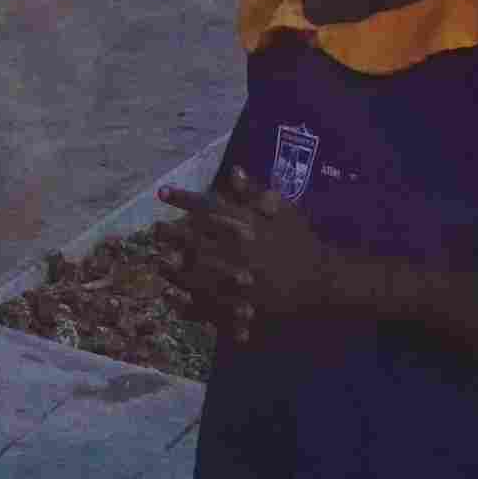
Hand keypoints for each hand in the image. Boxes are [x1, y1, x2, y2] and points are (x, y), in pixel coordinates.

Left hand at [152, 174, 339, 335]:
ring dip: (177, 270)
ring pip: (200, 276)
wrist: (322, 278)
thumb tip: (234, 170)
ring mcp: (242, 280)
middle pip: (198, 241)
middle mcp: (241, 251)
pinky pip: (213, 307)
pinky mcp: (245, 305)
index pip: (211, 207)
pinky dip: (193, 306)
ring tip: (159, 265)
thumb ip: (256, 192)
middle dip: (173, 236)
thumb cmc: (301, 240)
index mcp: (249, 225)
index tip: (162, 193)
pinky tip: (176, 304)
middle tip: (155, 231)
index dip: (184, 199)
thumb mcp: (284, 210)